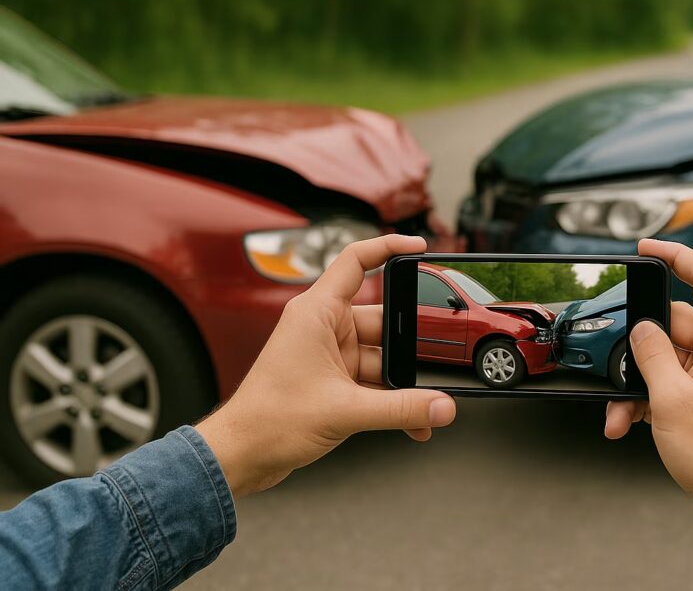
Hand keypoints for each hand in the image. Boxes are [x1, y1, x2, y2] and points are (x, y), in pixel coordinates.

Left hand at [196, 234, 456, 495]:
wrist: (241, 455)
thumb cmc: (267, 421)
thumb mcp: (346, 411)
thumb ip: (401, 409)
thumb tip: (442, 406)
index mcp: (316, 312)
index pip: (356, 260)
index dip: (388, 247)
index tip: (418, 247)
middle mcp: (323, 327)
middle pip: (382, 320)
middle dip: (409, 344)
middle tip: (435, 362)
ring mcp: (328, 353)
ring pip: (381, 356)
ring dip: (402, 382)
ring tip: (424, 405)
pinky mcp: (332, 379)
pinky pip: (373, 380)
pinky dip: (392, 398)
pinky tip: (412, 419)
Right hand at [605, 238, 692, 543]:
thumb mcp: (672, 398)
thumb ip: (651, 354)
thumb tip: (640, 328)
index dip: (675, 255)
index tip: (645, 249)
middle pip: (672, 325)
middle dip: (636, 348)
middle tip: (614, 366)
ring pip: (665, 361)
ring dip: (637, 384)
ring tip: (620, 413)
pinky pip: (669, 386)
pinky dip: (646, 401)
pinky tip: (628, 423)